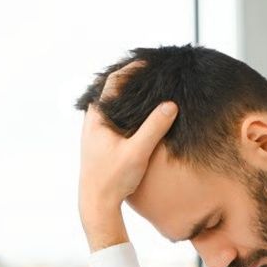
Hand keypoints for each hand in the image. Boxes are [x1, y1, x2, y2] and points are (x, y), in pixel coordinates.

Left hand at [77, 63, 178, 218]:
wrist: (97, 204)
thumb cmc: (112, 179)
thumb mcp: (137, 152)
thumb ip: (154, 127)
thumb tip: (171, 104)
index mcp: (97, 116)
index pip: (113, 80)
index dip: (132, 68)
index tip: (151, 62)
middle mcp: (94, 120)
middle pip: (115, 89)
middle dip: (135, 80)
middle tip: (156, 73)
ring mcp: (98, 130)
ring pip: (117, 104)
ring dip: (134, 96)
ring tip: (155, 89)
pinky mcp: (104, 141)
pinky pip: (120, 117)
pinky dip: (133, 110)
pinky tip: (149, 113)